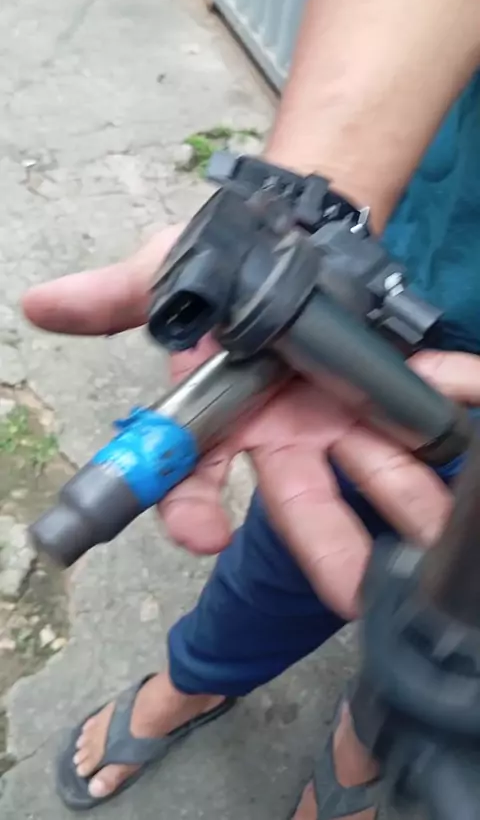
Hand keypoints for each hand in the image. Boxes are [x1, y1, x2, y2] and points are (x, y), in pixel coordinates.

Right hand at [22, 226, 479, 618]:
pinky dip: (454, 395)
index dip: (192, 511)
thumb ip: (111, 300)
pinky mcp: (388, 384)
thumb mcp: (163, 279)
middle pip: (303, 502)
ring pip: (376, 467)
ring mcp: (342, 414)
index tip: (197, 536)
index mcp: (228, 419)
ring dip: (410, 499)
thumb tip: (40, 305)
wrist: (286, 238)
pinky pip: (426, 394)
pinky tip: (473, 398)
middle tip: (355, 595)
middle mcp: (287, 433)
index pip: (199, 481)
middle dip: (329, 547)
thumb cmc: (226, 269)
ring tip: (438, 532)